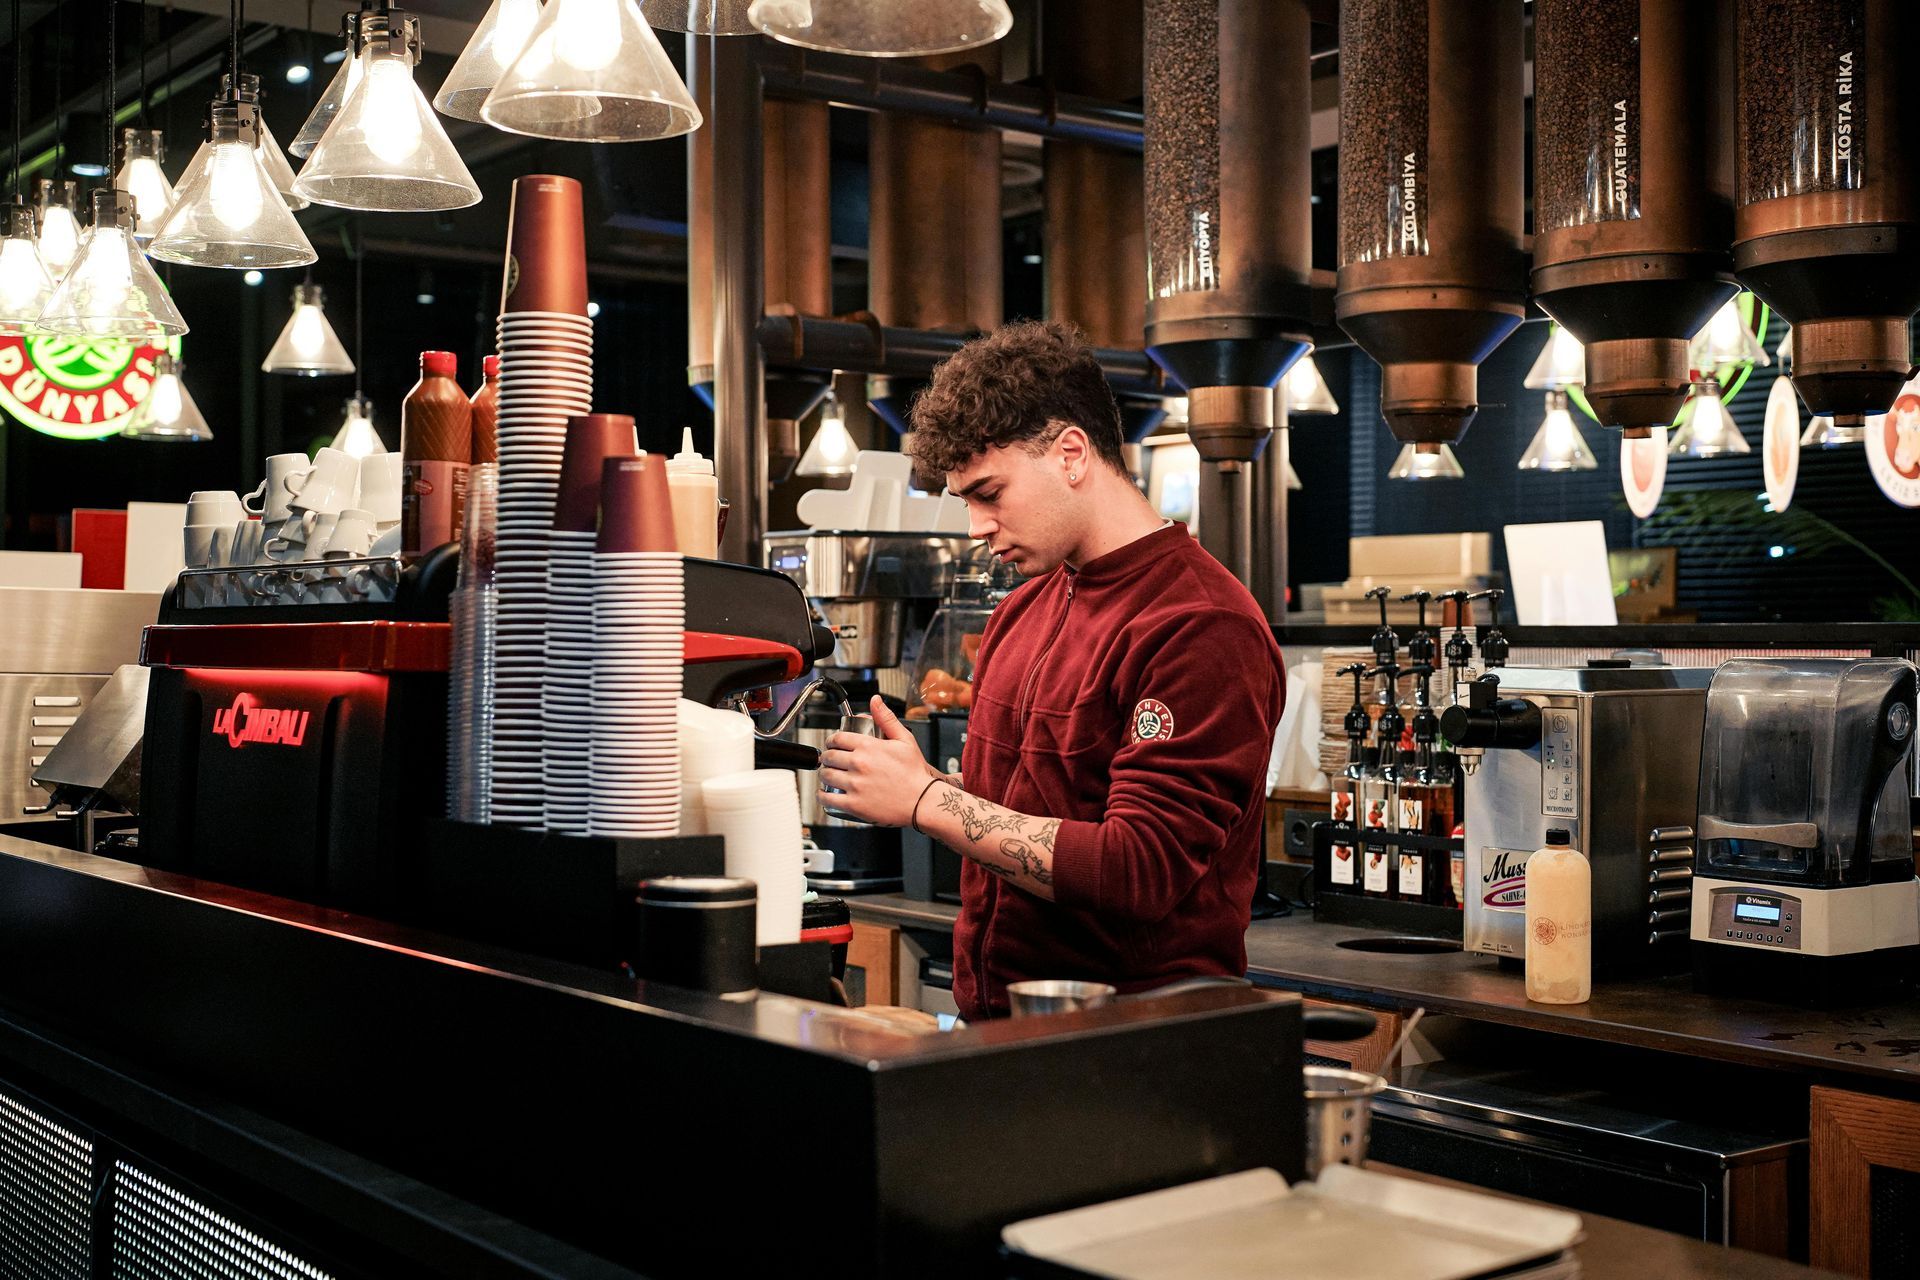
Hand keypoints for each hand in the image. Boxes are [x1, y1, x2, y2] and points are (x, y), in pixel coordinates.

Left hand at [816, 696, 938, 827]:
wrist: (922, 802)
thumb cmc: (915, 773)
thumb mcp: (904, 740)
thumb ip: (887, 718)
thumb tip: (875, 701)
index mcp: (868, 746)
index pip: (837, 738)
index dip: (832, 741)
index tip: (833, 745)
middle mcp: (859, 764)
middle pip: (829, 757)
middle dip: (827, 757)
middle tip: (831, 761)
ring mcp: (855, 784)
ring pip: (826, 776)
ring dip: (824, 774)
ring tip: (830, 776)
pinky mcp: (853, 804)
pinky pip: (827, 798)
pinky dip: (822, 795)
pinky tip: (825, 793)